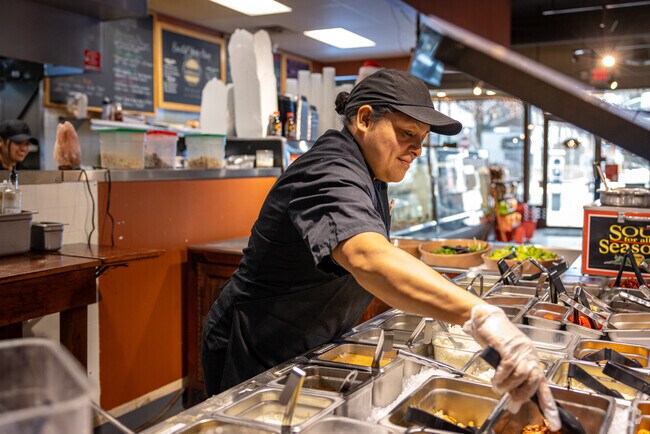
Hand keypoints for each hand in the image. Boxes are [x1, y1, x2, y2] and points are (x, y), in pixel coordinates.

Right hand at [463, 304, 560, 430]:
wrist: (487, 318)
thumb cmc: (496, 339)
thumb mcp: (506, 358)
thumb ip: (511, 375)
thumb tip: (511, 397)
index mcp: (531, 360)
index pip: (543, 386)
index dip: (549, 406)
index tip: (554, 423)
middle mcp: (529, 355)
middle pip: (534, 380)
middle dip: (521, 395)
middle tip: (511, 404)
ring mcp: (520, 350)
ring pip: (521, 374)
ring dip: (508, 386)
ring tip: (498, 387)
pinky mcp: (508, 345)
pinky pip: (508, 366)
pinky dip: (501, 376)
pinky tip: (495, 379)